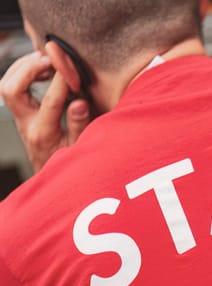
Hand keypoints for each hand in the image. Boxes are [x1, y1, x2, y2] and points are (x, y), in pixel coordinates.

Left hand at [0, 51, 90, 172]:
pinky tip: (43, 70)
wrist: (54, 176)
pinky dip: (25, 73)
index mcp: (44, 134)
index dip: (63, 81)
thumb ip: (79, 125)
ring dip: (23, 67)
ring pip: (6, 85)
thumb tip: (78, 102)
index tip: (73, 69)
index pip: (51, 101)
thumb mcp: (80, 147)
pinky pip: (13, 87)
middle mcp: (27, 125)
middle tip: (49, 59)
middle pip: (10, 89)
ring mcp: (22, 119)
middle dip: (29, 69)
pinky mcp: (23, 113)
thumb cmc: (69, 163)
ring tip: (46, 60)